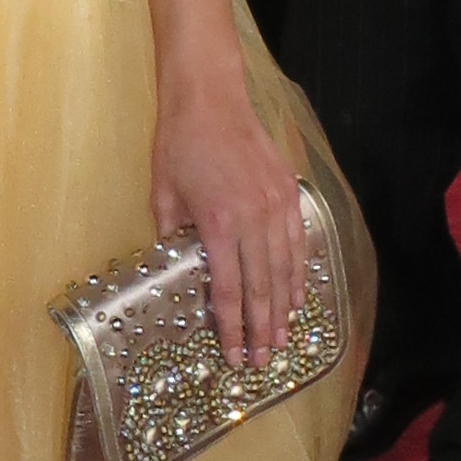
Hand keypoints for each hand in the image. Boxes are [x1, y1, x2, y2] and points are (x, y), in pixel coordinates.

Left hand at [151, 71, 307, 369]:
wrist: (211, 100)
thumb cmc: (179, 146)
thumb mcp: (163, 196)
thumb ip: (173, 237)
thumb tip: (180, 271)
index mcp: (217, 224)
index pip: (226, 290)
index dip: (231, 327)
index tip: (235, 355)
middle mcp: (253, 220)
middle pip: (261, 288)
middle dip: (262, 329)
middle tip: (264, 360)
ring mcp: (276, 206)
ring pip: (285, 270)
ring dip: (283, 308)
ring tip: (282, 338)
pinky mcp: (289, 194)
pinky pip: (297, 243)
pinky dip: (298, 273)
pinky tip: (297, 295)